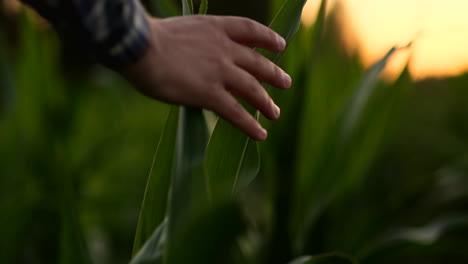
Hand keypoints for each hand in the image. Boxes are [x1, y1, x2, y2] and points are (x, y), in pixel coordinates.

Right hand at [122, 15, 291, 140]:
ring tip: (276, 113)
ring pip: (252, 89)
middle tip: (286, 82)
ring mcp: (220, 72)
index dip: (268, 38)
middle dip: (274, 74)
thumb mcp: (179, 28)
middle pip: (257, 63)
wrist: (140, 47)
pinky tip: (261, 135)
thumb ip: (194, 40)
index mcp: (215, 28)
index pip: (250, 30)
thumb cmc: (148, 38)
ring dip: (267, 102)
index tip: (280, 45)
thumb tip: (192, 52)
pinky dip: (250, 125)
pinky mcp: (210, 94)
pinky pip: (236, 112)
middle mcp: (224, 49)